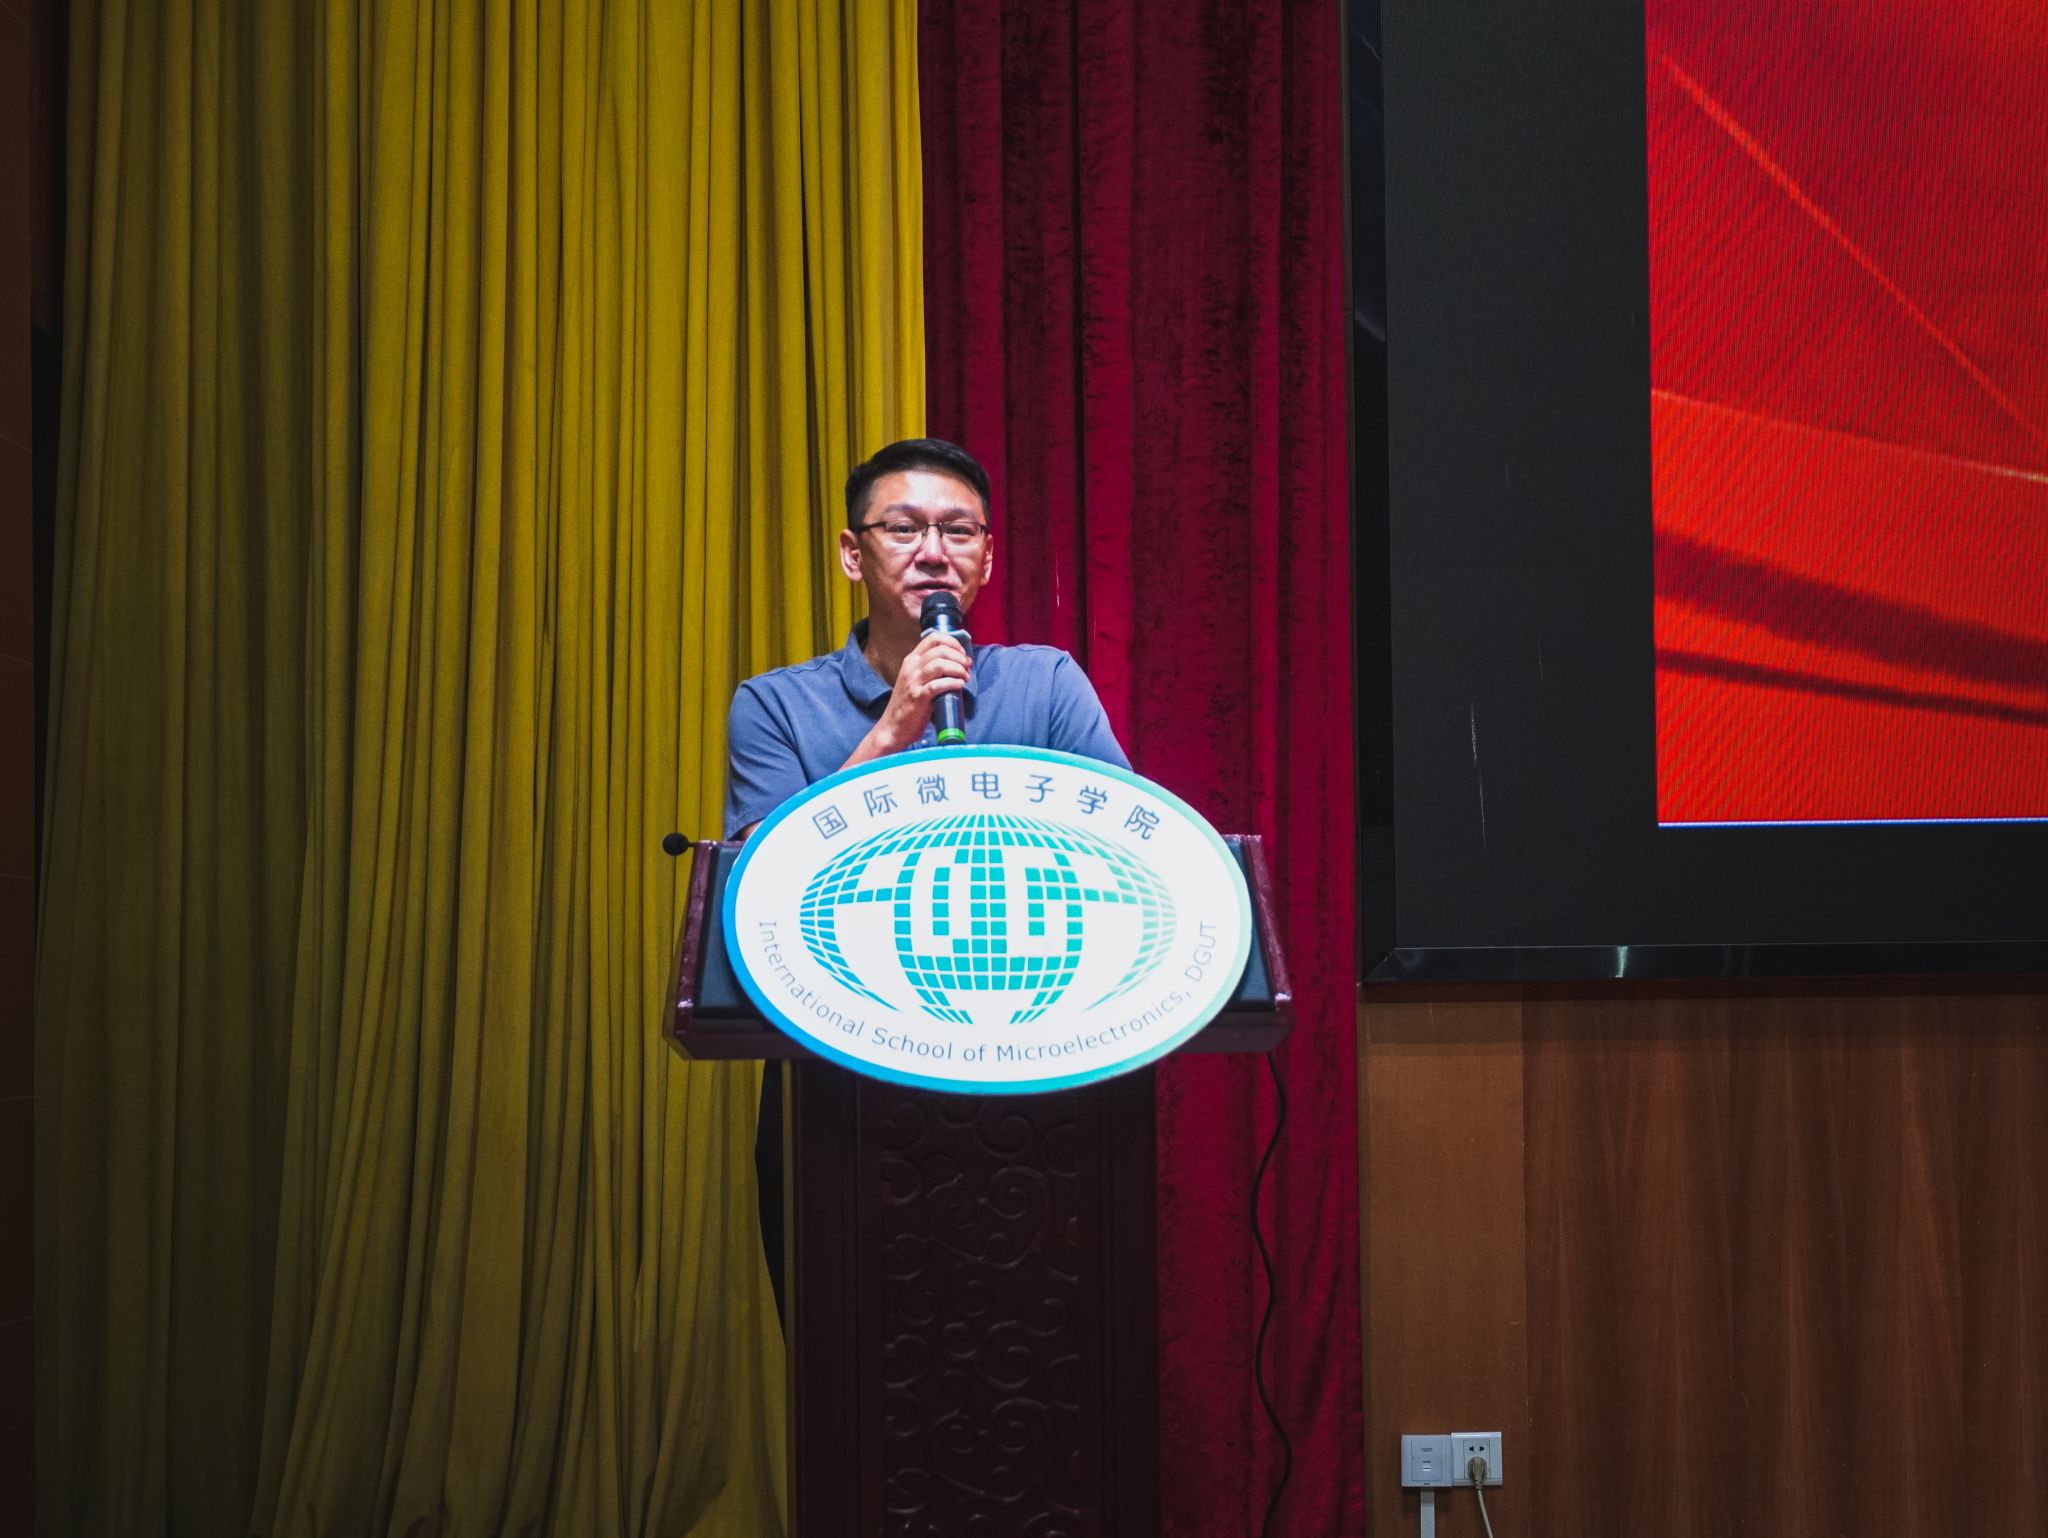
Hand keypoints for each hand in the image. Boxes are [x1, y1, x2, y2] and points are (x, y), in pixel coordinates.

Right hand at [868, 631, 969, 756]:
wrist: (893, 728)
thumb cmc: (908, 705)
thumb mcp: (915, 680)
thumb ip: (930, 670)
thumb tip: (956, 664)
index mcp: (911, 660)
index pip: (933, 638)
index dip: (952, 642)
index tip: (962, 653)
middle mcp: (911, 668)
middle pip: (940, 650)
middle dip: (959, 656)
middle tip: (967, 667)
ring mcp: (913, 682)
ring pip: (940, 664)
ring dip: (958, 669)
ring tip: (965, 677)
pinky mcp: (918, 697)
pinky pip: (938, 684)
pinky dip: (952, 682)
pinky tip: (960, 685)